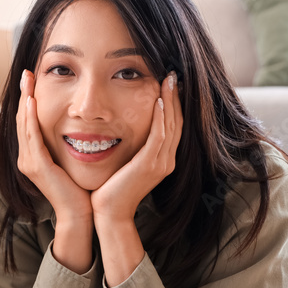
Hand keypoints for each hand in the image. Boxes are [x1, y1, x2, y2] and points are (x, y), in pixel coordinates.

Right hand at [16, 70, 93, 272]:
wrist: (80, 214)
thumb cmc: (81, 189)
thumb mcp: (71, 160)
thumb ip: (67, 143)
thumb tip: (78, 123)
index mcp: (33, 156)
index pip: (27, 122)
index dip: (28, 100)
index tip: (32, 80)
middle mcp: (26, 158)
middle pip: (21, 119)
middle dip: (24, 94)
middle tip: (26, 73)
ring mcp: (28, 162)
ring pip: (23, 124)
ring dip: (26, 100)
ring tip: (28, 80)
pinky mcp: (36, 166)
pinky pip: (31, 136)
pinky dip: (31, 118)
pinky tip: (33, 101)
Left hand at [91, 72, 181, 221]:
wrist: (109, 213)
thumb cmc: (112, 188)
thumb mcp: (127, 163)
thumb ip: (132, 147)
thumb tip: (124, 127)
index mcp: (162, 160)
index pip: (173, 125)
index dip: (174, 104)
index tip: (169, 84)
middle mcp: (166, 161)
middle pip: (177, 122)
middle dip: (176, 97)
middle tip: (174, 75)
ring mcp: (160, 163)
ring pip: (171, 125)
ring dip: (170, 101)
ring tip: (169, 80)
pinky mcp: (149, 165)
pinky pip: (159, 136)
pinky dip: (161, 117)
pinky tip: (158, 101)